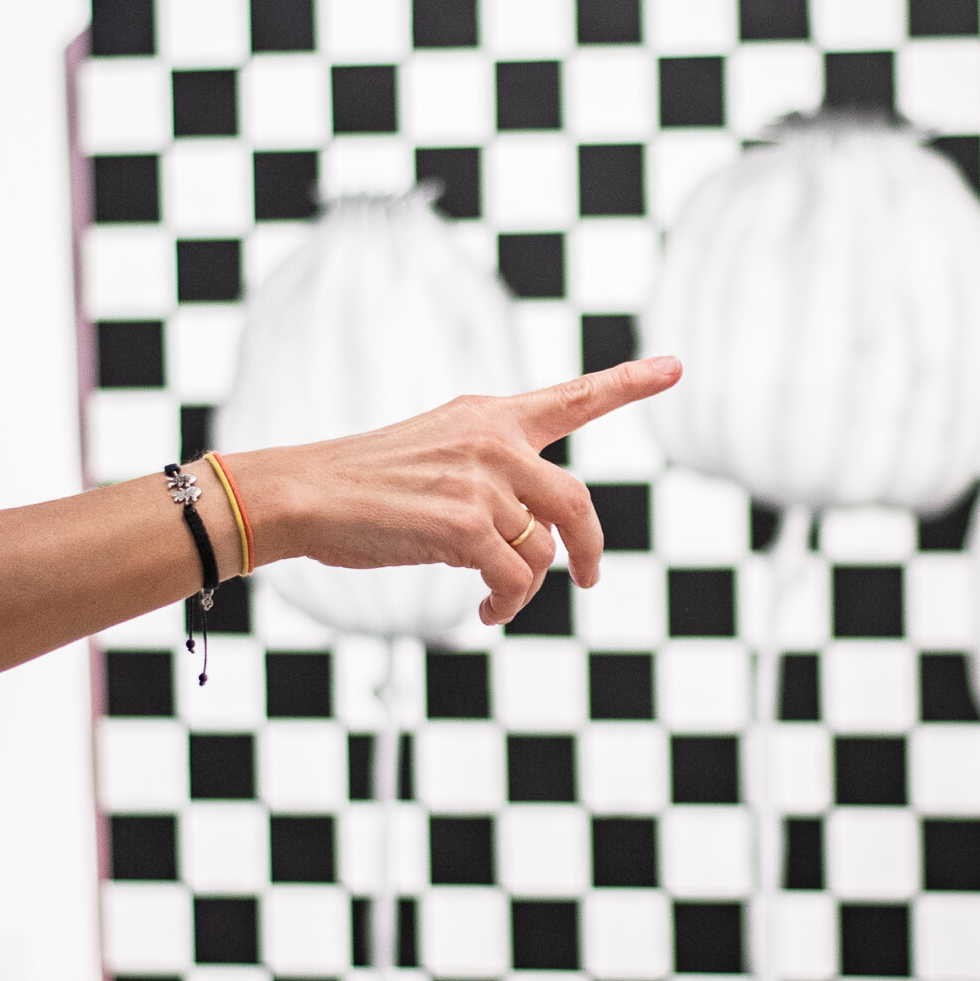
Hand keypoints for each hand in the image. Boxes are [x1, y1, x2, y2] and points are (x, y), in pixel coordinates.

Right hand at [235, 356, 681, 625]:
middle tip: (589, 578)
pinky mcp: (466, 526)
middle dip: (591, 549)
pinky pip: (515, 581)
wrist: (305, 493)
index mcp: (487, 416)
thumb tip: (535, 541)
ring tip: (497, 604)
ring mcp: (482, 482)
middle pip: (577, 502)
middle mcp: (493, 441)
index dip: (628, 383)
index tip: (674, 366)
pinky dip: (506, 606)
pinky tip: (484, 614)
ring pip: (543, 551)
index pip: (571, 396)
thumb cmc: (363, 486)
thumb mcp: (436, 457)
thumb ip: (491, 476)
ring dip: (528, 589)